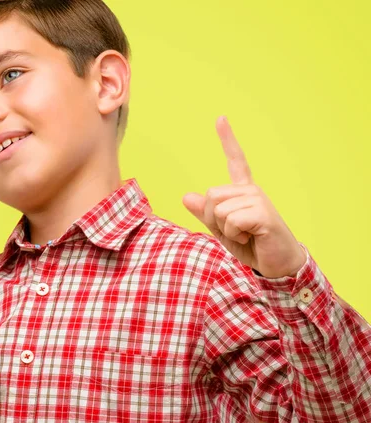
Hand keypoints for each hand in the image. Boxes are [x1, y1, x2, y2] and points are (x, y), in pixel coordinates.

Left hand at [182, 116, 306, 278]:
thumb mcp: (221, 230)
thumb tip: (185, 196)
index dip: (227, 139)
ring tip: (246, 234)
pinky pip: (230, 221)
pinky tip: (252, 236)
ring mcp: (258, 199)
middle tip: (235, 231)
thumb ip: (204, 213)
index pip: (235, 161)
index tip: (221, 118)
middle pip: (211, 195)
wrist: (276, 264)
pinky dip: (234, 234)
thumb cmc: (251, 245)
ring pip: (218, 209)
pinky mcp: (263, 213)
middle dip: (214, 219)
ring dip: (225, 229)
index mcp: (243, 192)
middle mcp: (251, 191)